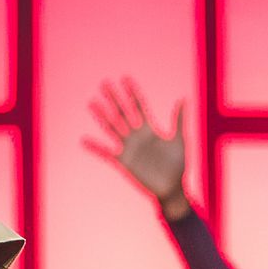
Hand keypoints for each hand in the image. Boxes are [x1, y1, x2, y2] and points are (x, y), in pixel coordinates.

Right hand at [85, 78, 189, 207]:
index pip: (138, 107)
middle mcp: (137, 136)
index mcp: (150, 130)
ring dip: (103, 116)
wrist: (172, 189)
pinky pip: (106, 153)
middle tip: (104, 83)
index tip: (125, 78)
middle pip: (123, 113)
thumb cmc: (178, 166)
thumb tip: (183, 98)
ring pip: (113, 128)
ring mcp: (129, 148)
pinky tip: (84, 140)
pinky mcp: (124, 162)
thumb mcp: (180, 141)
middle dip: (114, 98)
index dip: (132, 93)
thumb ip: (179, 120)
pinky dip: (95, 147)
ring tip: (92, 102)